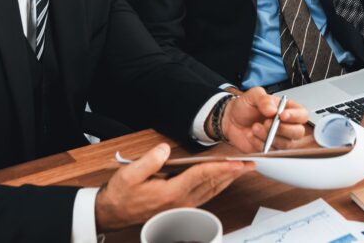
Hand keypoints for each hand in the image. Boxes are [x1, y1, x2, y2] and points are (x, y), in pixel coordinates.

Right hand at [94, 143, 251, 231]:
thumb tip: (165, 149)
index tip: (237, 162)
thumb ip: (149, 161)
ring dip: (229, 180)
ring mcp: (182, 205)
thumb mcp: (129, 174)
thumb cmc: (121, 195)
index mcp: (171, 193)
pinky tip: (224, 179)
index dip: (222, 168)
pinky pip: (205, 194)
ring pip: (212, 191)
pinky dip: (218, 185)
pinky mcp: (181, 206)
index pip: (202, 176)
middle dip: (233, 174)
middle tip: (250, 164)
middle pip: (213, 184)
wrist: (112, 214)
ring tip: (243, 169)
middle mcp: (181, 201)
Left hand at [221, 87, 308, 152]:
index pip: (302, 115)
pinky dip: (259, 143)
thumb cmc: (245, 106)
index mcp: (287, 110)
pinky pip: (270, 152)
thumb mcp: (253, 96)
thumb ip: (264, 99)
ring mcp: (279, 139)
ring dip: (268, 136)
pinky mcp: (269, 150)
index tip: (281, 115)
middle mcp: (286, 125)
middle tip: (266, 123)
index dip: (295, 117)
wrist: (230, 120)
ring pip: (285, 144)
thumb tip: (273, 110)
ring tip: (254, 127)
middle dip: (282, 129)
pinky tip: (250, 135)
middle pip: (298, 133)